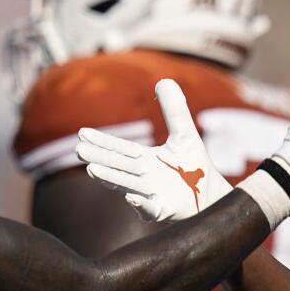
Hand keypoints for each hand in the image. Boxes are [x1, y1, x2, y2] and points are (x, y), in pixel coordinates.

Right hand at [78, 79, 230, 221]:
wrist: (210, 195)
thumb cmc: (193, 167)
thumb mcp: (184, 134)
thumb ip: (174, 110)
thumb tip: (164, 80)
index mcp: (144, 160)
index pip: (120, 148)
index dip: (102, 141)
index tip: (82, 133)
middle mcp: (143, 178)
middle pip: (118, 166)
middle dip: (99, 158)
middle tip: (79, 150)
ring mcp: (151, 195)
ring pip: (127, 185)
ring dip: (111, 178)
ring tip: (93, 170)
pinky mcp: (164, 210)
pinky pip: (151, 209)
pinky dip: (141, 204)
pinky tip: (132, 198)